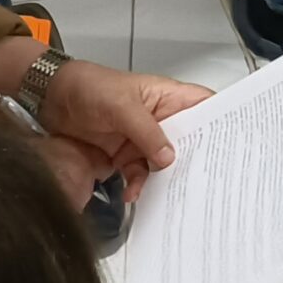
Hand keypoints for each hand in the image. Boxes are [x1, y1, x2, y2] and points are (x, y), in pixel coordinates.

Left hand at [32, 59, 212, 205]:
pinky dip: (138, 186)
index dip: (221, 122)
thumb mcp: (121, 106)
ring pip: (164, 163)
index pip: (204, 106)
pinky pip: (139, 175)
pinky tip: (132, 193)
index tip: (232, 146)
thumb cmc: (89, 87)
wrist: (50, 99)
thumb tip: (169, 158)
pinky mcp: (124, 156)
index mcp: (167, 97)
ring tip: (163, 194)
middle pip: (188, 141)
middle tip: (202, 182)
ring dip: (164, 179)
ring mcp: (141, 139)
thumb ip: (146, 132)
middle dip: (194, 160)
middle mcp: (159, 119)